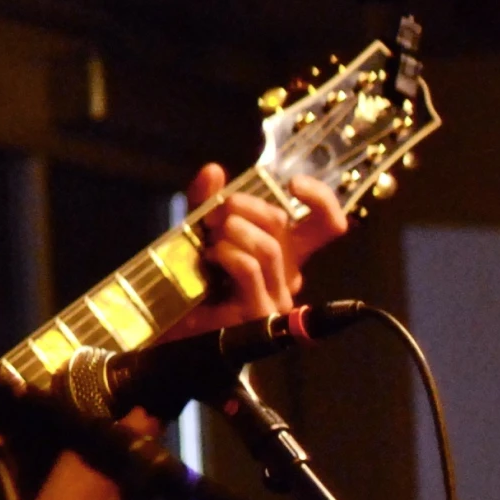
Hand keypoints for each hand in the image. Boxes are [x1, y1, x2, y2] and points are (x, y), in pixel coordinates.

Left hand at [166, 163, 348, 336]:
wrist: (172, 329)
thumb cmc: (192, 283)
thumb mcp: (199, 234)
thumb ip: (207, 203)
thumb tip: (213, 170)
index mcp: (286, 252)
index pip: (327, 224)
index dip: (321, 199)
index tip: (293, 184)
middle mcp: (288, 274)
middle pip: (282, 225)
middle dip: (244, 206)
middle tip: (213, 213)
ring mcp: (277, 297)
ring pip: (268, 247)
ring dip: (233, 231)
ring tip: (209, 237)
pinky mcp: (258, 313)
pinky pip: (250, 269)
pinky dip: (227, 254)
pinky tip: (210, 258)